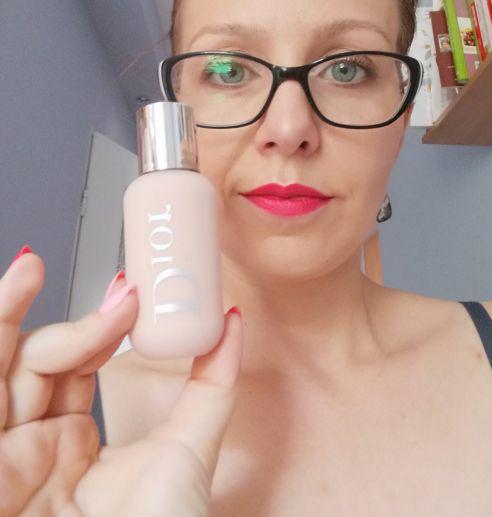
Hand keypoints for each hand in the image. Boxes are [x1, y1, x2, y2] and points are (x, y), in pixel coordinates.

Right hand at [0, 248, 242, 515]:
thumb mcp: (188, 450)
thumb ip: (211, 383)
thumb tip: (232, 319)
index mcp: (72, 446)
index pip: (72, 366)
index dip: (95, 325)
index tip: (130, 292)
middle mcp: (31, 448)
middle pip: (32, 362)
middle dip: (55, 315)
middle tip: (92, 283)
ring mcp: (5, 457)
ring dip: (10, 315)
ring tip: (31, 270)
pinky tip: (11, 298)